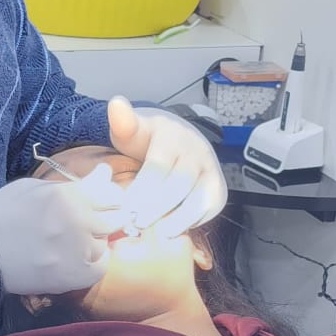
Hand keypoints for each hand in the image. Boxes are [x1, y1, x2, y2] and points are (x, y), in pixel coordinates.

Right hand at [0, 166, 125, 297]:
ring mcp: (77, 250)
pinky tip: (73, 259)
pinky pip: (101, 267)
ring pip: (105, 243)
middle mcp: (77, 220)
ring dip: (93, 241)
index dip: (108, 198)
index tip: (99, 202)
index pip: (111, 193)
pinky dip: (92, 263)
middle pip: (116, 218)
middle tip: (84, 223)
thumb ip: (73, 182)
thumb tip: (105, 173)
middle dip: (105, 218)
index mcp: (67, 194)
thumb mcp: (35, 188)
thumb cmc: (3, 213)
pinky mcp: (73, 276)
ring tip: (69, 242)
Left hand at [108, 96, 227, 237]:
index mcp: (171, 136)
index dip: (142, 189)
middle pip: (178, 185)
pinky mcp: (219, 188)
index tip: (126, 208)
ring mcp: (210, 170)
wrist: (178, 139)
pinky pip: (209, 208)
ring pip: (199, 198)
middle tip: (138, 223)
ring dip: (178, 219)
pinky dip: (193, 221)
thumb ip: (123, 122)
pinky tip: (173, 228)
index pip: (157, 166)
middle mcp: (196, 151)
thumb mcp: (133, 129)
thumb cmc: (149, 139)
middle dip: (157, 207)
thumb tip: (116, 103)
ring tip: (157, 232)